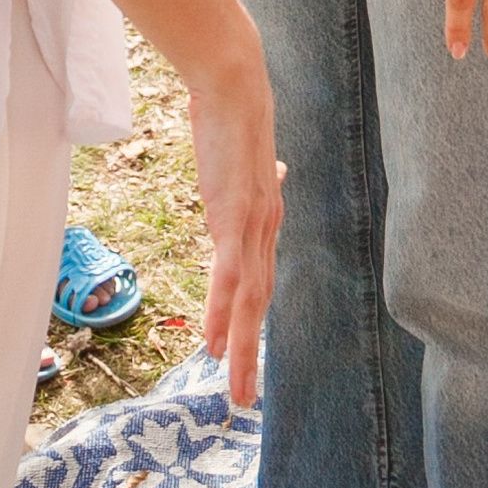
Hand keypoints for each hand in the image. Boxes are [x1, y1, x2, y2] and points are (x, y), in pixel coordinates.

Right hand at [185, 57, 281, 408]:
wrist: (235, 88)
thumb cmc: (233, 118)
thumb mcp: (243, 159)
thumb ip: (251, 179)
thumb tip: (272, 171)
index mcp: (264, 219)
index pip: (259, 282)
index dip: (252, 323)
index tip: (243, 356)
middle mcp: (264, 230)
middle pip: (260, 304)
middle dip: (252, 354)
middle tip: (245, 399)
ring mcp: (251, 227)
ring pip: (248, 302)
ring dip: (242, 349)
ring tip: (236, 388)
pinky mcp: (233, 218)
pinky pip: (229, 276)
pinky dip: (224, 313)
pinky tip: (216, 343)